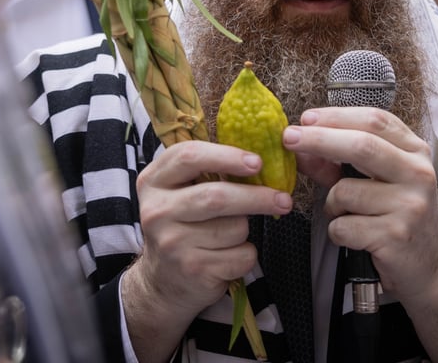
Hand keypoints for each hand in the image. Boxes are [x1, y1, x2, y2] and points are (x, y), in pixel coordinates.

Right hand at [122, 139, 291, 359]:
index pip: (188, 156)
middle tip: (283, 199)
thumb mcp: (180, 192)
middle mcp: (157, 211)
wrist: (163, 281)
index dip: (227, 156)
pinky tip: (229, 257)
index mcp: (153, 181)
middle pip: (217, 196)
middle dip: (257, 197)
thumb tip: (259, 159)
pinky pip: (240, 255)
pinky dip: (246, 254)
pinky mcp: (193, 270)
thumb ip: (206, 172)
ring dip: (246, 230)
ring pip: (235, 228)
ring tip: (232, 234)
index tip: (257, 162)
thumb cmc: (182, 225)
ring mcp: (172, 243)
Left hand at [283, 106, 437, 301]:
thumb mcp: (375, 182)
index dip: (337, 116)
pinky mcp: (396, 236)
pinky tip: (355, 237)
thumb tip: (300, 146)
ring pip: (345, 191)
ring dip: (331, 203)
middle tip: (289, 138)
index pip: (375, 121)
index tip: (306, 118)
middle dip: (319, 139)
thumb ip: (338, 162)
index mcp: (415, 152)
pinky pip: (343, 226)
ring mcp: (409, 205)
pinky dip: (337, 231)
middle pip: (361, 145)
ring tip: (346, 215)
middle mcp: (418, 174)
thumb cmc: (396, 217)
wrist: (429, 268)